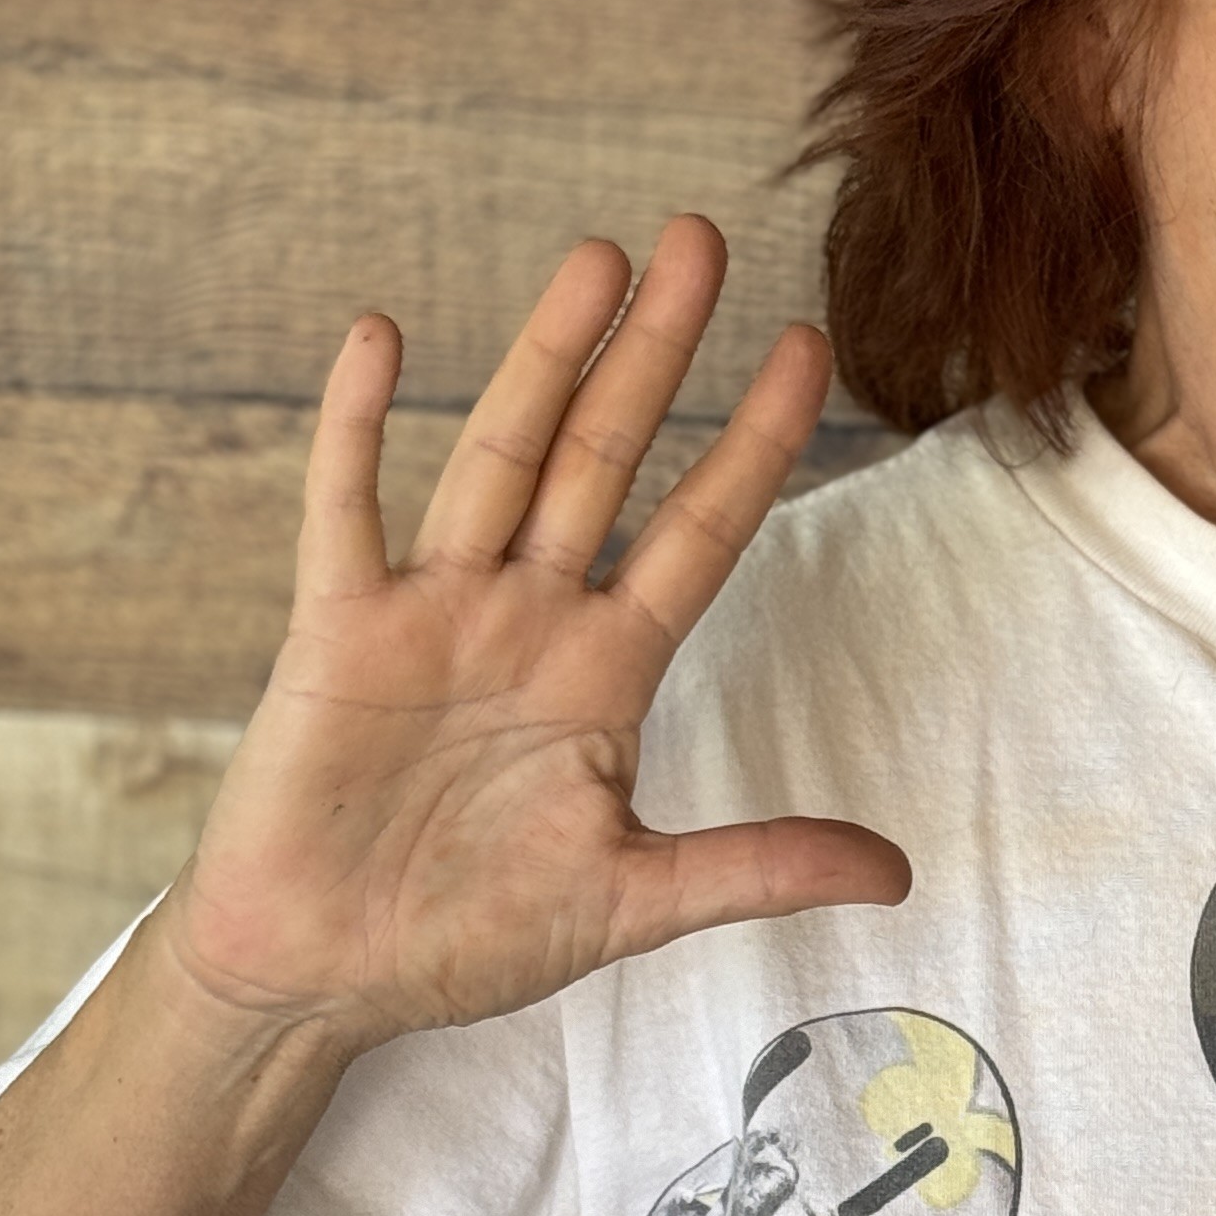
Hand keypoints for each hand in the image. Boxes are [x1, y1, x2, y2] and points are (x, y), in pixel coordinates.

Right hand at [157, 219, 909, 1055]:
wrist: (318, 978)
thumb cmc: (466, 939)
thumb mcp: (632, 901)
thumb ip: (756, 868)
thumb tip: (896, 874)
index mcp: (606, 672)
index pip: (702, 531)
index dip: (754, 442)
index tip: (808, 344)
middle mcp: (528, 618)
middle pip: (608, 458)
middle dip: (656, 352)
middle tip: (701, 237)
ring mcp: (432, 613)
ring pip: (501, 458)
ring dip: (545, 359)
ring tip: (596, 257)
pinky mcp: (335, 633)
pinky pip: (345, 511)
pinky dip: (355, 427)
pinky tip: (381, 336)